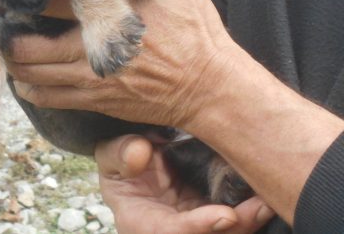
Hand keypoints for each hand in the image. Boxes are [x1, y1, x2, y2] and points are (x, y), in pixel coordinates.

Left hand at [0, 0, 234, 129]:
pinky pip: (47, 98)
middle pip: (25, 45)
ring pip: (29, 75)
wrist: (209, 84)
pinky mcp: (97, 100)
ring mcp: (94, 78)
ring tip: (11, 43)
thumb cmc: (195, 29)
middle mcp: (95, 47)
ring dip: (14, 59)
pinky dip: (30, 86)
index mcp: (112, 10)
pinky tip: (30, 74)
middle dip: (3, 32)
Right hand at [95, 135, 273, 233]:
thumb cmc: (118, 163)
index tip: (225, 216)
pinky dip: (247, 209)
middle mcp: (170, 228)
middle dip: (236, 228)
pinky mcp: (204, 211)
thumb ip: (120, 153)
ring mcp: (190, 222)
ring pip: (224, 232)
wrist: (131, 162)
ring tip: (268, 199)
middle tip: (260, 207)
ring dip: (248, 220)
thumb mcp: (109, 154)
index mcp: (140, 221)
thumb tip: (140, 152)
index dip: (197, 227)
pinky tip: (263, 192)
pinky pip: (230, 216)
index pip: (170, 232)